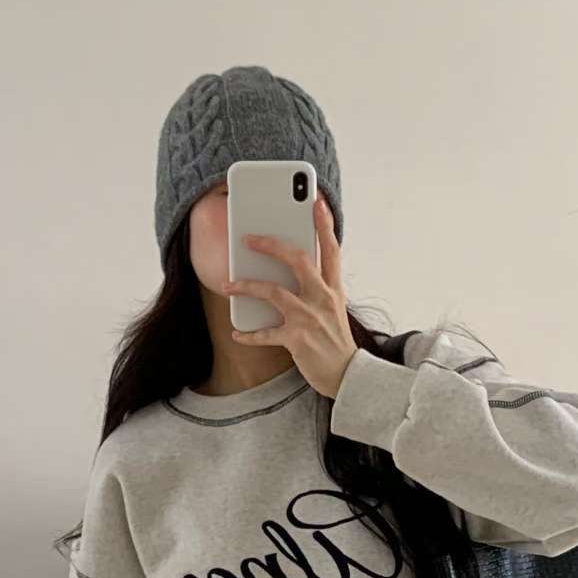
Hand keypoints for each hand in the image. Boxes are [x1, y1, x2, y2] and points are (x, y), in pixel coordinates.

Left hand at [223, 198, 356, 398]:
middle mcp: (323, 298)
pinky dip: (248, 334)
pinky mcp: (298, 340)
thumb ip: (317, 288)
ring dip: (247, 285)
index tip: (315, 201)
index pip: (331, 249)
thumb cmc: (336, 341)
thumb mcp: (334, 309)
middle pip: (297, 260)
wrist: (349, 376)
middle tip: (248, 239)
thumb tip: (286, 270)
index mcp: (334, 289)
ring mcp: (310, 318)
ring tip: (228, 284)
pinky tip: (236, 332)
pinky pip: (266, 333)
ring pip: (274, 292)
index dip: (323, 223)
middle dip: (271, 245)